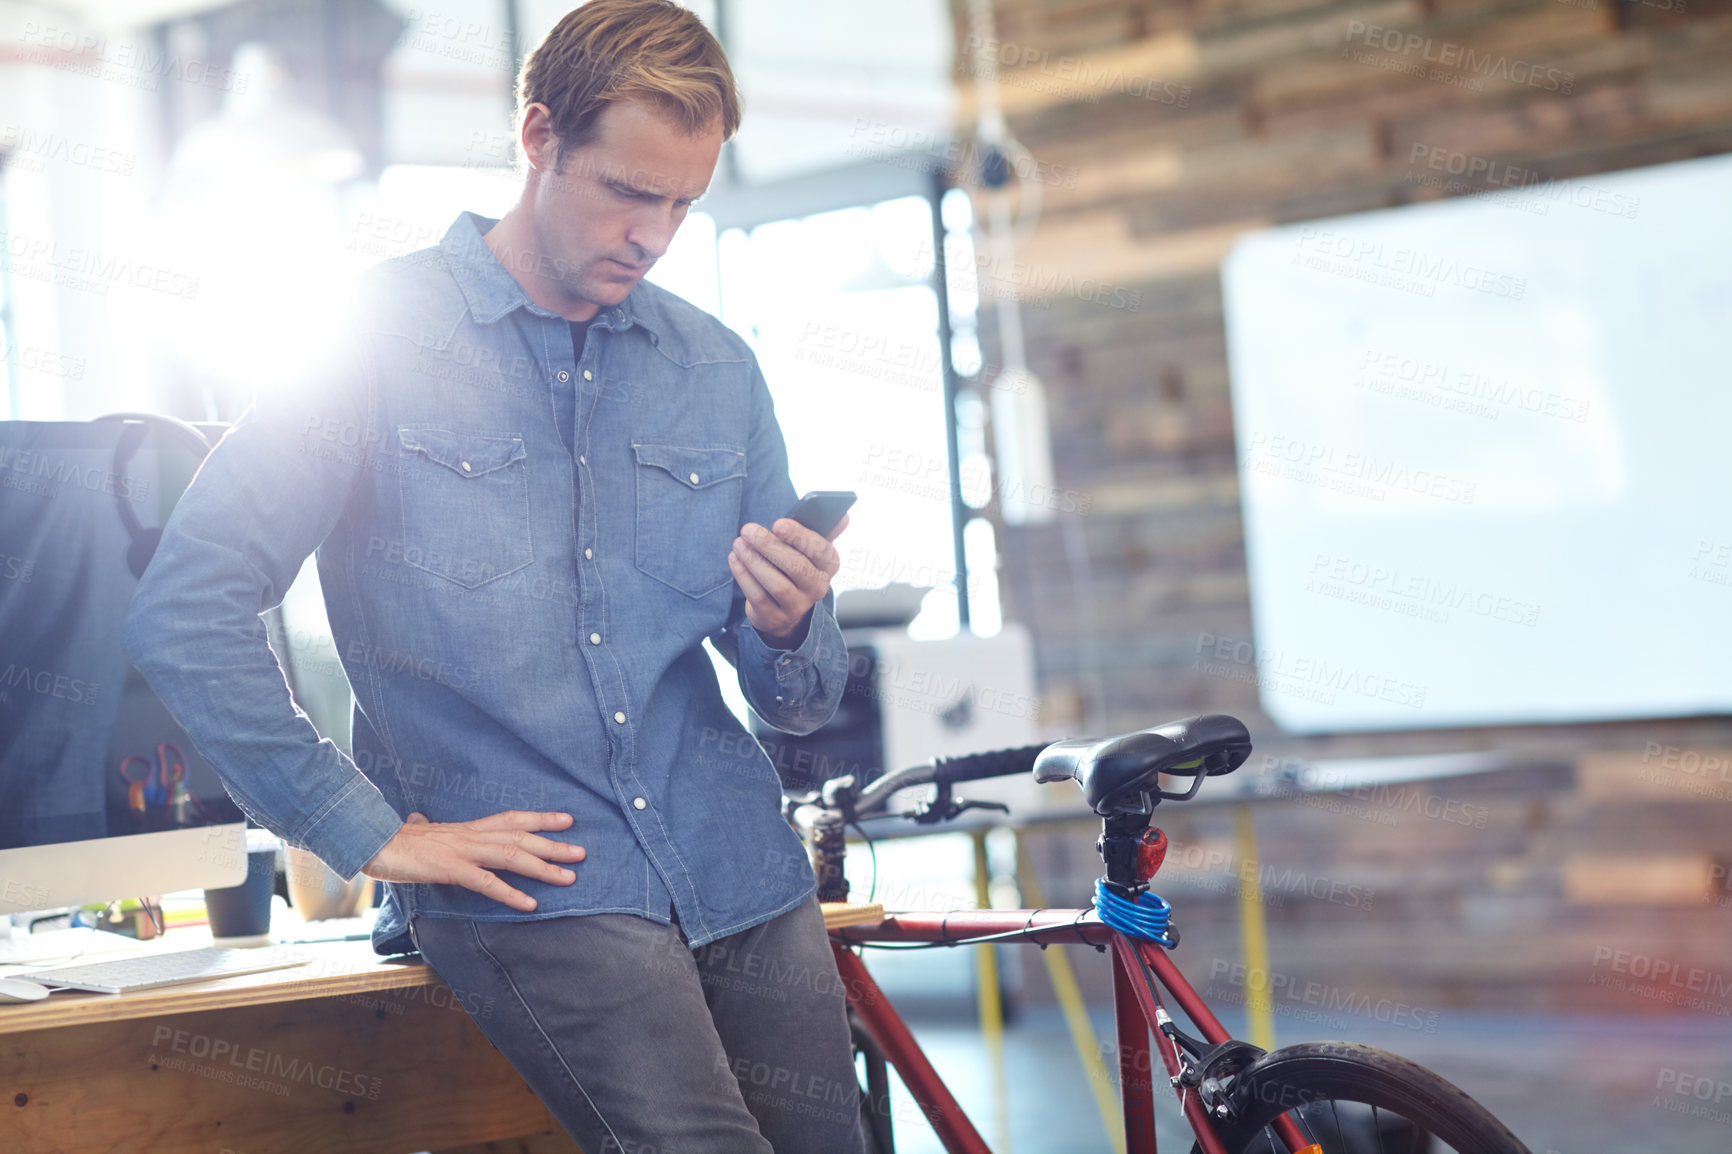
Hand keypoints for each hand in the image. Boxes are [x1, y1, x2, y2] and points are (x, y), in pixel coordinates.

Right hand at [361, 810, 585, 911]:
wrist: (371, 841)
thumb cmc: (394, 840)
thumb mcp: (418, 831)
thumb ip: (426, 826)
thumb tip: (418, 818)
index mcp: (467, 828)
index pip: (512, 818)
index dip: (541, 818)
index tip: (568, 820)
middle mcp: (471, 835)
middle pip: (521, 837)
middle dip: (554, 845)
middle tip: (583, 853)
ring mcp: (462, 850)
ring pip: (512, 856)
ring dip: (543, 867)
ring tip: (569, 877)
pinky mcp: (450, 868)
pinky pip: (486, 882)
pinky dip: (510, 893)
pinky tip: (530, 904)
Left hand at [728, 513, 848, 648]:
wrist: (784, 606)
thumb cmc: (796, 564)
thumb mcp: (810, 548)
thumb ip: (824, 529)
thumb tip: (843, 516)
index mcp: (829, 565)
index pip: (821, 550)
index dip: (800, 537)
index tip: (778, 524)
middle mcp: (818, 587)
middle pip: (797, 567)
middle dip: (769, 546)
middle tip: (748, 530)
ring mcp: (797, 605)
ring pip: (776, 584)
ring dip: (753, 561)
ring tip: (739, 543)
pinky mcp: (775, 617)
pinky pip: (758, 596)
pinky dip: (744, 575)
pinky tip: (735, 559)